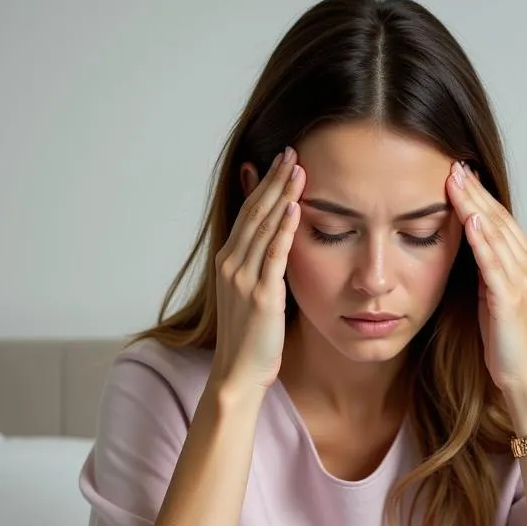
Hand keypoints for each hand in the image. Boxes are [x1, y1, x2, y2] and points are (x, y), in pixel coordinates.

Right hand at [209, 146, 306, 396]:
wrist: (238, 373)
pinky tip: (295, 208)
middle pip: (254, 212)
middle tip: (292, 152)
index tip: (280, 162)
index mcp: (229, 262)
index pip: (247, 214)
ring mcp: (244, 279)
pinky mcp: (261, 296)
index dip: (264, 186)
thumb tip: (279, 246)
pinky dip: (284, 230)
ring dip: (281, 196)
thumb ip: (263, 268)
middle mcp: (232, 265)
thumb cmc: (251, 340)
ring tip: (297, 168)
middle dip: (273, 180)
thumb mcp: (253, 296)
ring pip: (263, 227)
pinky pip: (273, 256)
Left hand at [445, 161, 526, 398]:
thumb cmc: (505, 343)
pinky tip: (471, 220)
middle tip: (453, 164)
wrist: (524, 378)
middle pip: (499, 219)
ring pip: (496, 234)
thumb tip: (467, 244)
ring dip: (474, 206)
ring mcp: (523, 281)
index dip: (479, 195)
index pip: (500, 220)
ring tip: (455, 181)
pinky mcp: (511, 298)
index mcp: (526, 263)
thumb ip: (485, 270)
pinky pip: (494, 262)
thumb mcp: (492, 298)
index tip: (458, 173)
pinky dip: (482, 239)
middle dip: (475, 191)